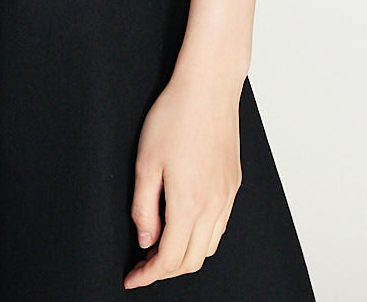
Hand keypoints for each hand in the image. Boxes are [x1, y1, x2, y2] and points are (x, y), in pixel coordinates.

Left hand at [123, 64, 243, 287]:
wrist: (208, 87)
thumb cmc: (174, 116)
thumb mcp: (145, 162)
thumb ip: (143, 207)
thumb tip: (146, 239)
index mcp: (188, 204)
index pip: (170, 259)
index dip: (148, 275)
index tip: (132, 278)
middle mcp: (213, 206)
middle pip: (192, 260)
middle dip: (166, 270)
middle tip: (143, 264)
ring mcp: (227, 196)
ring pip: (209, 246)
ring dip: (185, 255)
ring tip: (162, 245)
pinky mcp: (234, 184)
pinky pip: (220, 225)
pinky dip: (202, 236)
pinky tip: (185, 223)